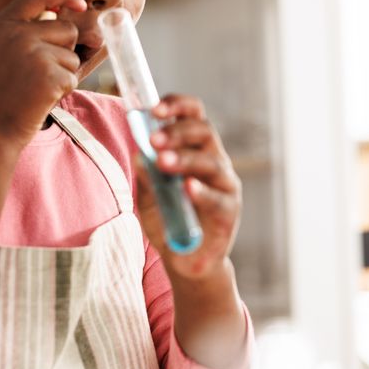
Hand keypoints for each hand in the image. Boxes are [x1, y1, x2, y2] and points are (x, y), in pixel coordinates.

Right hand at [0, 0, 86, 145]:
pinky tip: (40, 99)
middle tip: (37, 73)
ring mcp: (34, 54)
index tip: (80, 2)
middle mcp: (17, 34)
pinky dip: (62, 90)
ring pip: (72, 55)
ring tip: (35, 87)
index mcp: (2, 24)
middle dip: (63, 50)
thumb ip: (25, 30)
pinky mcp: (49, 76)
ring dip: (62, 73)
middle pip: (66, 28)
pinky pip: (72, 77)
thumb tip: (64, 14)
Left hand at [135, 94, 242, 280]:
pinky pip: (218, 198)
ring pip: (212, 162)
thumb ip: (146, 177)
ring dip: (186, 159)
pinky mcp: (230, 212)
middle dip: (178, 132)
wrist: (186, 261)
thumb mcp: (149, 197)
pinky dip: (202, 192)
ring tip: (163, 162)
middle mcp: (214, 160)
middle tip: (154, 140)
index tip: (154, 109)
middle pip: (204, 132)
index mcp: (195, 149)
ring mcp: (225, 185)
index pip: (192, 115)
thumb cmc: (169, 220)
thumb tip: (138, 154)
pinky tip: (188, 188)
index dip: (177, 106)